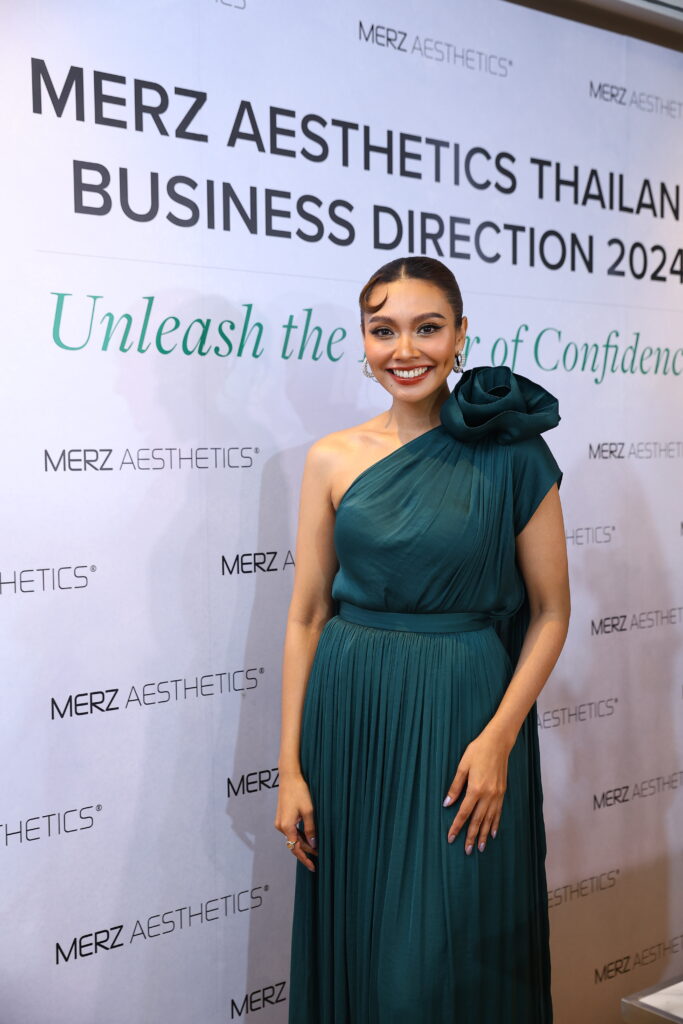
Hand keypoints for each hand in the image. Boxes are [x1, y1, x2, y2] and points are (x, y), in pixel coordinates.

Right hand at [274, 772, 317, 871]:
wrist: (289, 777)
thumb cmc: (300, 792)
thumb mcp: (309, 811)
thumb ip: (311, 829)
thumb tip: (313, 845)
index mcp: (286, 826)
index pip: (296, 848)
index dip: (305, 859)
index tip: (313, 867)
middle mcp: (280, 826)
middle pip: (294, 844)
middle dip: (306, 851)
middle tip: (319, 856)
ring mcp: (280, 822)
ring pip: (292, 837)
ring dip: (303, 843)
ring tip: (315, 848)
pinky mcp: (281, 817)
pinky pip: (290, 831)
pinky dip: (299, 835)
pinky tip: (308, 837)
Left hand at [443, 726, 512, 853]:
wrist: (498, 743)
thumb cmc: (477, 751)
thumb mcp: (462, 766)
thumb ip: (455, 787)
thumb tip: (447, 804)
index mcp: (475, 789)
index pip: (464, 813)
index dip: (457, 826)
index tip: (451, 838)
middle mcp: (487, 795)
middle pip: (477, 820)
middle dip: (470, 836)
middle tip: (466, 851)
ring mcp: (497, 795)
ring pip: (489, 819)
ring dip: (483, 834)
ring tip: (479, 848)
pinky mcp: (502, 792)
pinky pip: (498, 812)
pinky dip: (495, 824)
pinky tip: (492, 833)